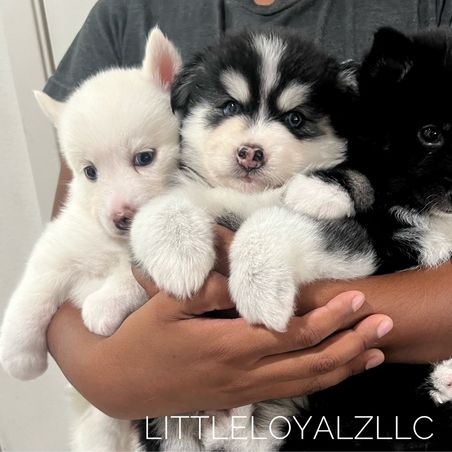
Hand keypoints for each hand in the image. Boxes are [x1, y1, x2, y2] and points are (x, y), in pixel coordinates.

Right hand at [47, 275, 390, 418]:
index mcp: (228, 345)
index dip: (328, 317)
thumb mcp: (166, 305)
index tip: (355, 300)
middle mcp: (243, 372)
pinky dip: (318, 382)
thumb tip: (242, 276)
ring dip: (343, 367)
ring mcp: (243, 389)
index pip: (292, 333)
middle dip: (350, 342)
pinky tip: (332, 374)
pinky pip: (288, 392)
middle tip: (383, 325)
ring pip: (305, 382)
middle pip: (310, 360)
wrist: (119, 383)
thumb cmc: (141, 339)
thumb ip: (208, 289)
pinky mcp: (237, 398)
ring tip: (372, 354)